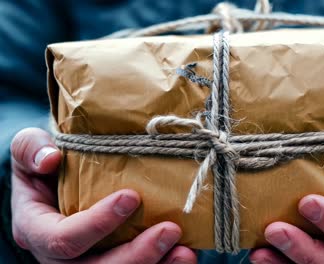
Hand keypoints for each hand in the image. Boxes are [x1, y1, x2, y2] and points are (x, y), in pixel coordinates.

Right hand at [10, 128, 196, 263]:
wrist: (59, 179)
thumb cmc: (46, 164)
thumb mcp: (29, 149)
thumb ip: (31, 149)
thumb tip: (50, 159)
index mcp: (37, 229)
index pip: (63, 239)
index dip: (97, 223)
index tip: (132, 197)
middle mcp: (60, 257)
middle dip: (135, 255)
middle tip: (170, 230)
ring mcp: (87, 263)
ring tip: (185, 253)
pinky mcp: (112, 260)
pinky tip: (185, 255)